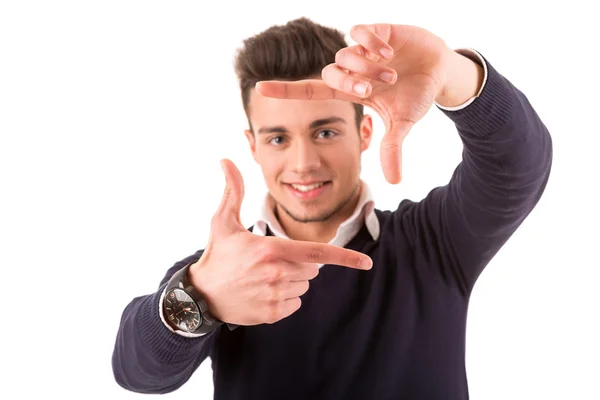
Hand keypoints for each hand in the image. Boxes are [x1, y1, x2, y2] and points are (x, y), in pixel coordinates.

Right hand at [188, 159, 372, 325]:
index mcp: (271, 249)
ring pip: (304, 286)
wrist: (201, 295)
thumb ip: (233, 191)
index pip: (317, 253)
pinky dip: (286, 298)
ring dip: (292, 281)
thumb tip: (225, 160)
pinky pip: (296, 303)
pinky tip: (263, 292)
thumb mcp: (222, 221)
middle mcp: (277, 274)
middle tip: (269, 261)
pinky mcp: (273, 313)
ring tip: (263, 277)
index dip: (345, 257)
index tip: (366, 263)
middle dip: (299, 263)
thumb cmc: (217, 255)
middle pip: (312, 269)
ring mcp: (275, 296)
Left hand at [255, 24, 455, 183]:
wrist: (440, 71)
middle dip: (349, 84)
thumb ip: (393, 147)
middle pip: (331, 73)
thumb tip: (394, 181)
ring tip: (391, 75)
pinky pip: (360, 32)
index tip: (259, 89)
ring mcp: (364, 50)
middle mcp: (352, 69)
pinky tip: (389, 52)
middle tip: (372, 91)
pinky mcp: (377, 31)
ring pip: (345, 55)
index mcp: (351, 90)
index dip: (286, 91)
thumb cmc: (416, 96)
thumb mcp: (402, 123)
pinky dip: (371, 43)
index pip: (311, 90)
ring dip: (366, 68)